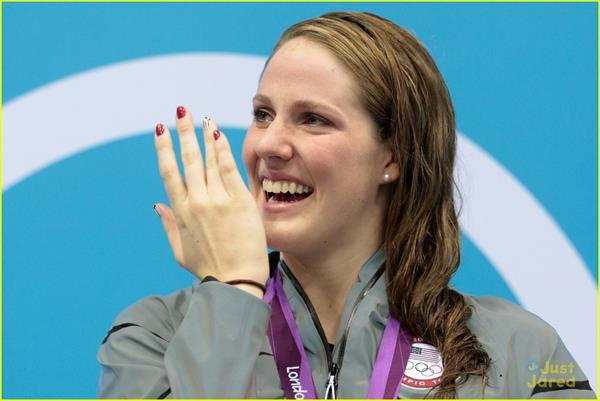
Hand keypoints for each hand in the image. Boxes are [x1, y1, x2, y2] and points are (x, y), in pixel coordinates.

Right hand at [153, 106, 268, 287]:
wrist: (237, 282)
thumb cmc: (210, 269)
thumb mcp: (181, 251)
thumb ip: (169, 226)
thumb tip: (156, 206)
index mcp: (181, 213)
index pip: (169, 173)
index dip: (163, 149)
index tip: (159, 131)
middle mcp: (196, 202)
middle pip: (186, 160)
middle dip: (182, 132)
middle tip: (180, 111)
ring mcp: (217, 200)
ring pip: (207, 160)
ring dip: (203, 135)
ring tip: (201, 117)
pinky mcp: (239, 201)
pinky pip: (227, 168)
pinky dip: (221, 150)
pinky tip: (218, 134)